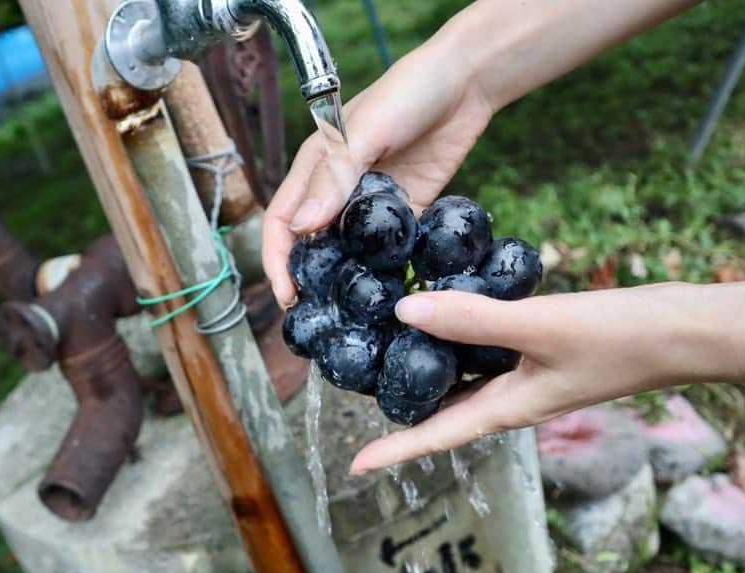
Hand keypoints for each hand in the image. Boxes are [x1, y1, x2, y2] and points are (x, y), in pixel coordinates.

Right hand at [263, 34, 493, 306]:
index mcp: (315, 169)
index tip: (287, 294)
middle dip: (307, 281)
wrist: (466, 82)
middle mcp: (337, 191)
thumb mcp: (365, 132)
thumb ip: (335, 178)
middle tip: (315, 318)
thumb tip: (303, 228)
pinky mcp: (405, 211)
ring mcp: (371, 204)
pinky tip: (390, 293)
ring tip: (349, 315)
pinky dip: (385, 270)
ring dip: (344, 281)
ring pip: (348, 251)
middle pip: (311, 244)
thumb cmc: (406, 93)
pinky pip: (389, 248)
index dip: (278, 260)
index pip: (283, 222)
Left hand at [349, 280, 744, 473]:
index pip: (435, 438)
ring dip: (424, 372)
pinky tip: (445, 315)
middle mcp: (510, 401)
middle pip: (441, 413)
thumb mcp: (540, 327)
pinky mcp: (537, 354)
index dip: (392, 453)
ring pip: (461, 382)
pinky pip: (484, 354)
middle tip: (355, 390)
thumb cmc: (619, 338)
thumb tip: (404, 312)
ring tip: (384, 353)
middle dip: (399, 410)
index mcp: (506, 409)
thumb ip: (473, 320)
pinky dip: (458, 340)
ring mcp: (525, 380)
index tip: (353, 465)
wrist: (681, 331)